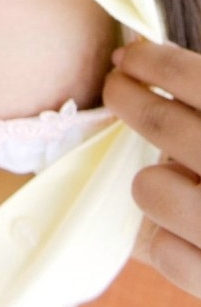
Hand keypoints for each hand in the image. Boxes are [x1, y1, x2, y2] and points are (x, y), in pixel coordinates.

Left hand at [103, 39, 200, 296]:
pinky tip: (184, 231)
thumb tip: (147, 55)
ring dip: (152, 181)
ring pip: (150, 187)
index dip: (151, 60)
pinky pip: (164, 251)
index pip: (190, 77)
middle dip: (125, 96)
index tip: (129, 56)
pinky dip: (167, 240)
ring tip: (169, 179)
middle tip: (116, 86)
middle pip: (160, 122)